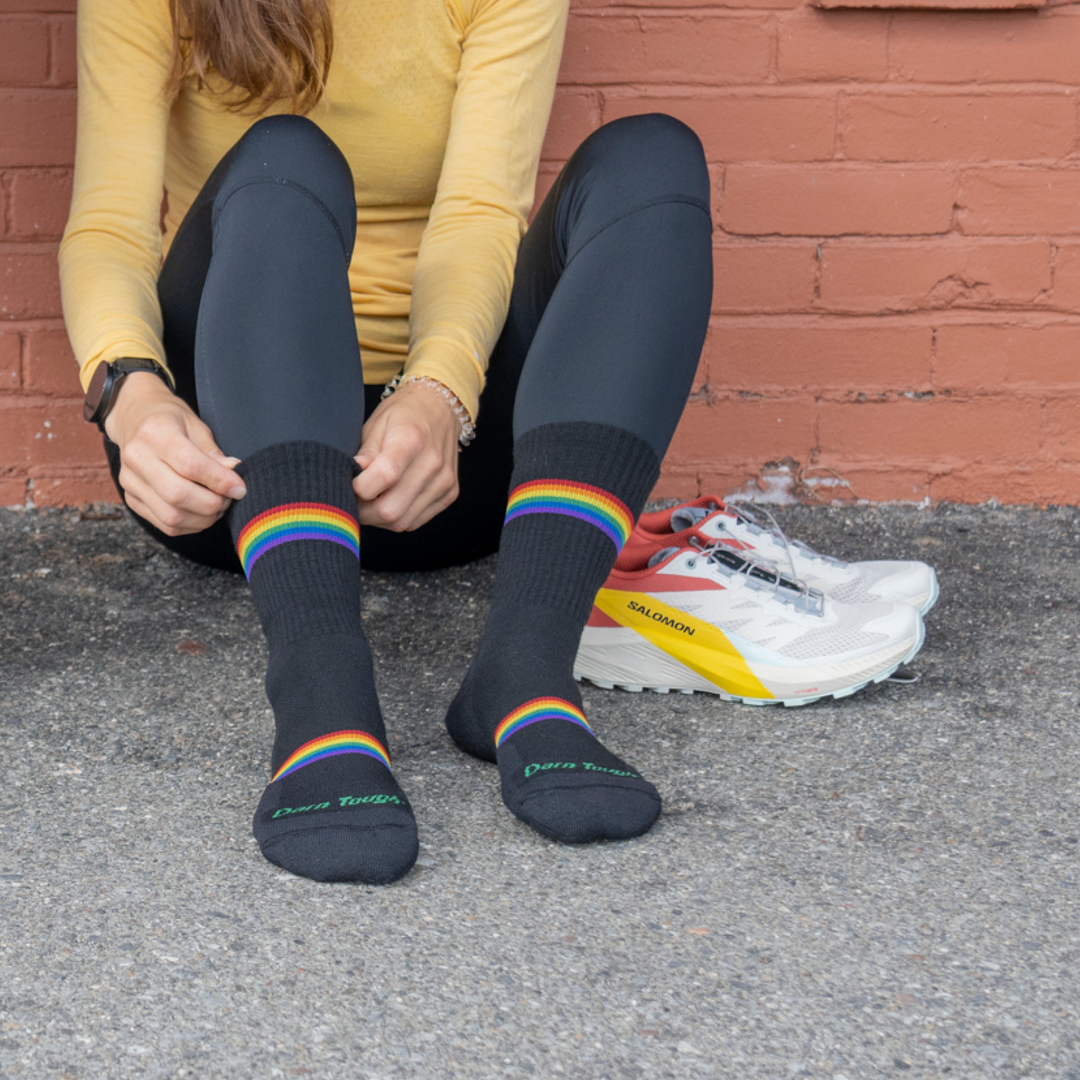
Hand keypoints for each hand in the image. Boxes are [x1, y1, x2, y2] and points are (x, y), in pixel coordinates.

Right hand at [104, 371, 246, 535]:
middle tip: (229, 499)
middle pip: (177, 494)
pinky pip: (165, 524)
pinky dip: (191, 525)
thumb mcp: (195, 425)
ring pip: (170, 516)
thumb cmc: (170, 420)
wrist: (134, 418)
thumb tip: (233, 473)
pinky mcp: (132, 499)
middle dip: (212, 503)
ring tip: (217, 506)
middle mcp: (136, 457)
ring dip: (203, 518)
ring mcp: (130, 481)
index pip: (190, 465)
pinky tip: (202, 514)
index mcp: (154, 432)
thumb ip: (213, 452)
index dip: (219, 481)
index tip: (239, 488)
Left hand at [353, 380, 460, 530]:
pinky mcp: (450, 493)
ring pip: (402, 522)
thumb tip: (351, 480)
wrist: (440, 407)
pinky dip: (397, 518)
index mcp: (410, 440)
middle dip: (364, 512)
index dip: (358, 488)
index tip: (350, 483)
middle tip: (353, 500)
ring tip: (370, 502)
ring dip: (379, 519)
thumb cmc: (403, 414)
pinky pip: (416, 521)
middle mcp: (432, 464)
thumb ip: (365, 454)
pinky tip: (389, 501)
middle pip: (391, 510)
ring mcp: (444, 482)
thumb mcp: (376, 424)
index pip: (382, 478)